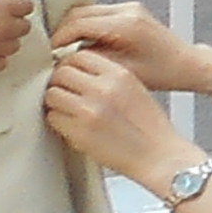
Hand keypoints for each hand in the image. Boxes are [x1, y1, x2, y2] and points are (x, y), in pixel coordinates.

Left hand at [41, 47, 193, 183]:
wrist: (159, 156)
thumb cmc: (151, 128)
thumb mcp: (136, 90)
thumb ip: (109, 78)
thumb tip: (80, 73)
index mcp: (120, 75)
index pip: (79, 56)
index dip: (70, 65)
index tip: (70, 74)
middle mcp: (103, 89)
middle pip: (61, 73)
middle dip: (60, 83)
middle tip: (64, 92)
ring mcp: (89, 110)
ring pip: (52, 94)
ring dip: (56, 102)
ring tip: (68, 110)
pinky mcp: (79, 132)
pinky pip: (53, 118)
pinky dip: (59, 122)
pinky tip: (72, 126)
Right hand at [51, 0, 198, 86]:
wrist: (186, 64)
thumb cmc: (163, 72)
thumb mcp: (121, 71)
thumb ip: (91, 61)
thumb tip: (65, 59)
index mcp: (125, 24)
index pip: (78, 23)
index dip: (59, 39)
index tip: (50, 53)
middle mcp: (128, 10)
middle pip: (79, 13)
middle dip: (63, 32)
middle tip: (54, 51)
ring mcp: (130, 8)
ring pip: (87, 11)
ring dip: (73, 28)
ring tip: (67, 50)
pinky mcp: (131, 11)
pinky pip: (98, 14)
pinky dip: (86, 26)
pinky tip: (84, 44)